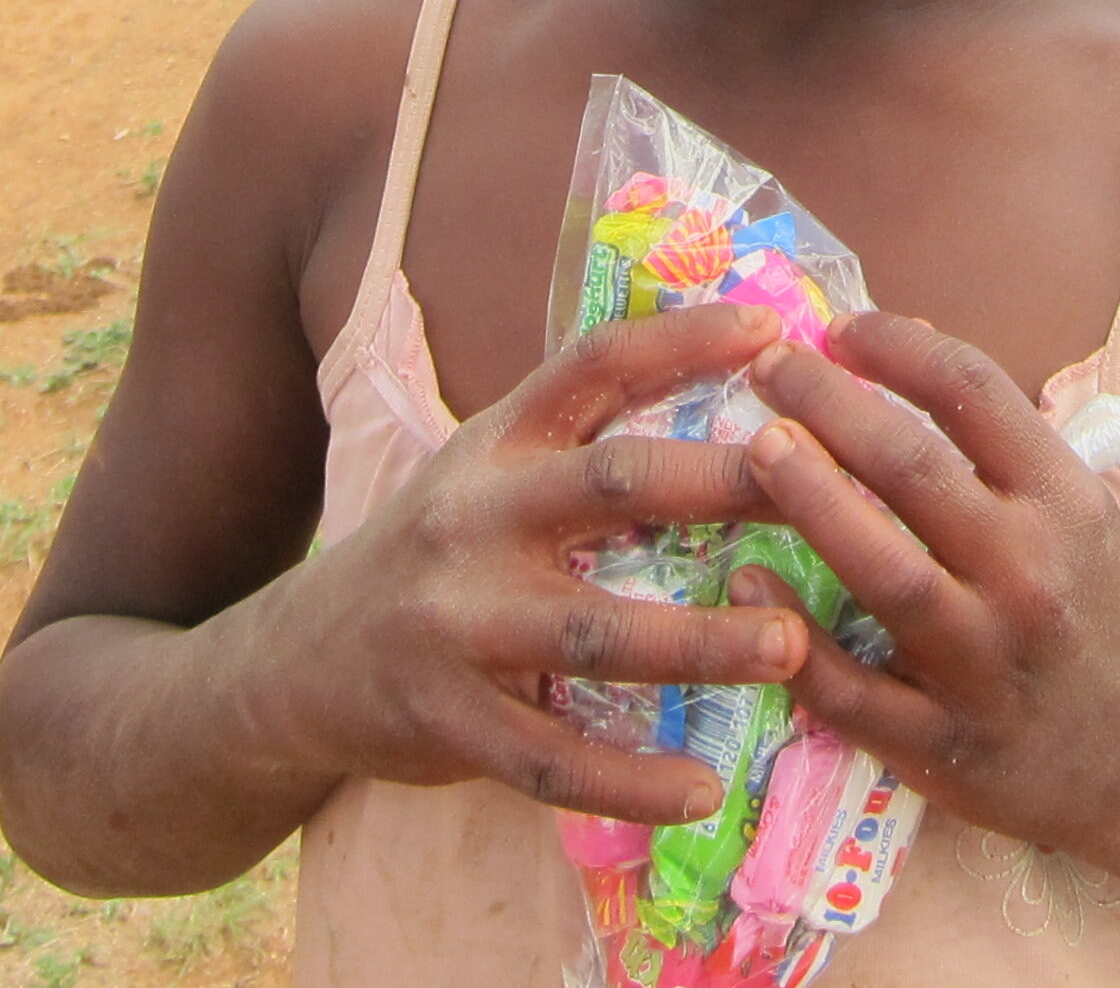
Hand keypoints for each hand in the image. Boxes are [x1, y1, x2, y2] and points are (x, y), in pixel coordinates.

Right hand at [247, 302, 809, 822]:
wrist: (293, 665)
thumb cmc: (434, 558)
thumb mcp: (487, 475)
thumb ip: (581, 446)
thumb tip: (729, 406)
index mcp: (496, 444)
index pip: (593, 365)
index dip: (683, 340)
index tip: (775, 330)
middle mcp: (474, 516)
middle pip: (613, 483)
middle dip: (724, 484)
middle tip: (825, 492)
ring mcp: (456, 620)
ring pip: (596, 630)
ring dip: (700, 641)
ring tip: (790, 647)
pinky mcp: (445, 719)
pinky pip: (551, 758)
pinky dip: (629, 781)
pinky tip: (701, 789)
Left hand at [733, 312, 1119, 869]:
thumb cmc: (1108, 621)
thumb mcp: (1084, 517)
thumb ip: (1004, 444)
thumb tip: (907, 342)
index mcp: (1067, 504)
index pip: (973, 392)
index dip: (895, 346)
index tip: (840, 328)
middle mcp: (1029, 575)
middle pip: (912, 467)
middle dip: (828, 403)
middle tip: (769, 369)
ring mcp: (983, 665)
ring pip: (882, 569)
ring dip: (810, 499)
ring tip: (756, 446)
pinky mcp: (942, 745)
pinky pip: (851, 690)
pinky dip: (794, 637)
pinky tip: (746, 584)